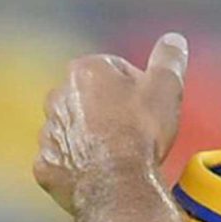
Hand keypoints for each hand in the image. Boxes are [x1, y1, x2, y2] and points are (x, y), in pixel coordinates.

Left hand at [34, 32, 188, 214]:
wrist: (117, 183)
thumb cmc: (141, 132)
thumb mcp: (166, 89)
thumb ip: (168, 60)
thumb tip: (174, 38)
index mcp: (85, 71)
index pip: (114, 69)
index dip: (138, 87)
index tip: (150, 108)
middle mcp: (58, 96)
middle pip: (89, 99)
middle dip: (109, 110)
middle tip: (137, 132)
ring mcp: (48, 132)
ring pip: (74, 129)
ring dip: (93, 138)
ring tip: (120, 157)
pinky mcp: (46, 164)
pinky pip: (63, 161)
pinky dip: (79, 166)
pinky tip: (101, 174)